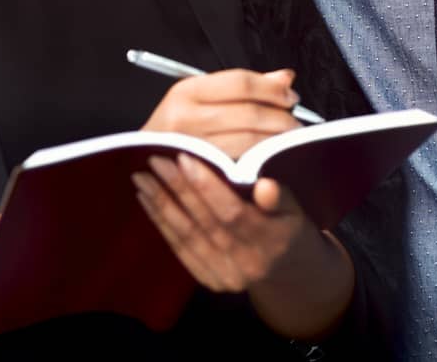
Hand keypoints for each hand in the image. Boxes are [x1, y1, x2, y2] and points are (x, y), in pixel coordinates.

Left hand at [132, 155, 352, 338]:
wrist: (288, 272)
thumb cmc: (288, 224)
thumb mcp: (295, 207)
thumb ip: (279, 197)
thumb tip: (265, 185)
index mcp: (271, 241)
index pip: (231, 212)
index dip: (206, 185)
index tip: (184, 156)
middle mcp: (246, 263)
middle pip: (204, 222)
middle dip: (177, 188)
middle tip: (154, 157)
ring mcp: (225, 276)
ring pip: (187, 235)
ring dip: (161, 204)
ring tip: (141, 177)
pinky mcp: (208, 280)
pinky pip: (180, 249)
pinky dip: (161, 222)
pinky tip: (147, 201)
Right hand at [141, 69, 303, 158]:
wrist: (138, 161)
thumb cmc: (176, 128)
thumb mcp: (201, 98)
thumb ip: (242, 87)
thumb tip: (285, 77)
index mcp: (186, 91)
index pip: (241, 83)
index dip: (272, 89)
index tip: (290, 95)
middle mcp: (184, 117)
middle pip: (249, 114)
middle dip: (282, 118)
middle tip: (297, 124)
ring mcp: (190, 148)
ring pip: (248, 142)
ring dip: (277, 142)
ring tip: (289, 141)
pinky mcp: (198, 175)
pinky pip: (240, 167)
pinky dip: (262, 162)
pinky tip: (271, 160)